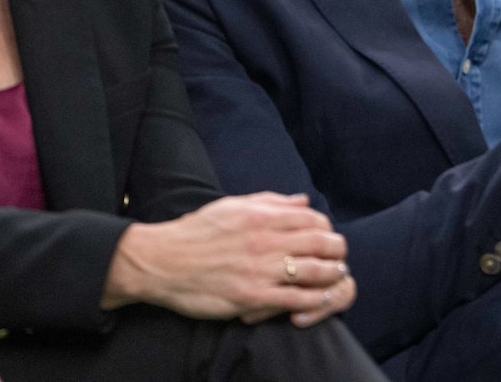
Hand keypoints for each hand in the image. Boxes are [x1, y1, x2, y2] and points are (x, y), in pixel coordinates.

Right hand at [103, 192, 354, 327]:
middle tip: (339, 257)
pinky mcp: (252, 297)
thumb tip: (304, 201)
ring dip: (332, 274)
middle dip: (337, 251)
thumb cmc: (197, 232)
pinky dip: (313, 299)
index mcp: (262, 216)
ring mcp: (260, 270)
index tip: (327, 236)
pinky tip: (318, 299)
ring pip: (315, 271)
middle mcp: (265, 240)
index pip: (313, 219)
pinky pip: (295, 299)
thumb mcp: (234, 206)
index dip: (327, 228)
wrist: (161, 262)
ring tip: (336, 276)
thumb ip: (272, 202)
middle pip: (322, 243)